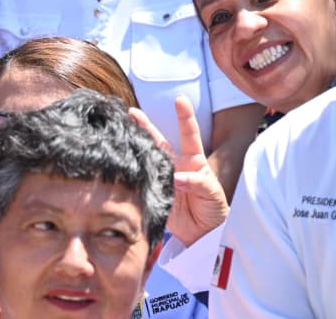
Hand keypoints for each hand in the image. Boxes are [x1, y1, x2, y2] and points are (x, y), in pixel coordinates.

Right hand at [129, 95, 228, 245]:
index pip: (189, 134)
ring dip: (135, 145)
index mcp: (194, 162)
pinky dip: (133, 171)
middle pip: (159, 140)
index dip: (185, 116)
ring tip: (120, 131)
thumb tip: (177, 178)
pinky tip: (122, 160)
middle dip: (145, 125)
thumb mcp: (213, 194)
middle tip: (131, 111)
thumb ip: (197, 183)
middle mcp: (176, 166)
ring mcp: (163, 178)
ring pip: (147, 157)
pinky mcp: (154, 192)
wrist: (204, 236)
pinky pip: (142, 180)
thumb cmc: (215, 210)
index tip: (180, 99)